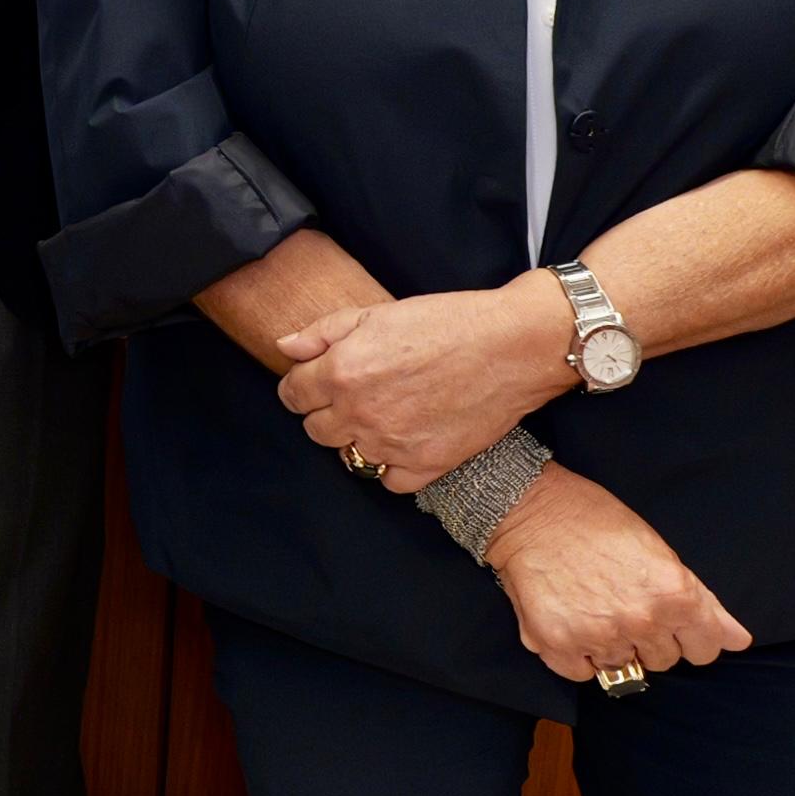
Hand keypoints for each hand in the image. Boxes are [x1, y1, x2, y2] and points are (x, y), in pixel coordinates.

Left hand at [274, 278, 568, 491]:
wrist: (510, 348)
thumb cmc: (445, 322)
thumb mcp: (375, 313)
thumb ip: (322, 332)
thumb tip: (284, 348)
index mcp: (341, 372)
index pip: (291, 396)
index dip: (301, 388)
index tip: (317, 383)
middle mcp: (360, 414)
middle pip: (316, 431)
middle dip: (327, 413)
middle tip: (355, 396)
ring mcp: (392, 444)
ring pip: (349, 457)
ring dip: (358, 439)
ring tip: (383, 417)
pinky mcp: (427, 466)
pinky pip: (389, 482)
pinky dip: (392, 467)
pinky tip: (404, 442)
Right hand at [482, 462, 753, 682]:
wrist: (532, 508)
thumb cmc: (599, 523)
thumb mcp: (662, 554)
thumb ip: (705, 602)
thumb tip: (740, 641)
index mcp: (675, 597)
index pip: (704, 650)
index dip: (688, 635)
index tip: (668, 619)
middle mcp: (642, 621)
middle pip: (663, 661)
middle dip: (649, 638)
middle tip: (623, 604)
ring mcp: (599, 635)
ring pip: (623, 669)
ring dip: (612, 647)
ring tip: (594, 609)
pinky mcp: (558, 643)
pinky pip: (582, 672)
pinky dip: (577, 654)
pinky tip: (571, 620)